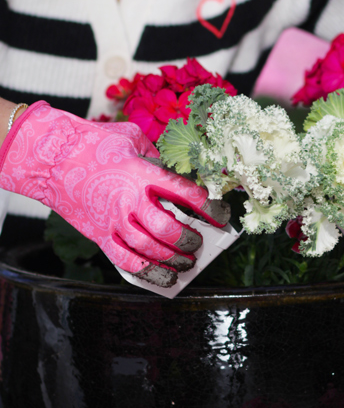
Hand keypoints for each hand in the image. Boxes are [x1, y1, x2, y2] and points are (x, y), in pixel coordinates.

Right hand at [0, 102, 229, 286]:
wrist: (50, 157)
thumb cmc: (94, 143)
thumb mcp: (132, 138)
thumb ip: (158, 155)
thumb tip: (177, 170)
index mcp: (143, 173)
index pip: (186, 195)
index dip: (210, 208)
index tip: (222, 215)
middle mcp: (129, 200)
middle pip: (169, 229)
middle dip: (191, 240)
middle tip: (201, 243)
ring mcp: (113, 221)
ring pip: (150, 250)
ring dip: (174, 259)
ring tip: (188, 261)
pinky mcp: (99, 235)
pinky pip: (126, 262)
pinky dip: (149, 273)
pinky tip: (164, 276)